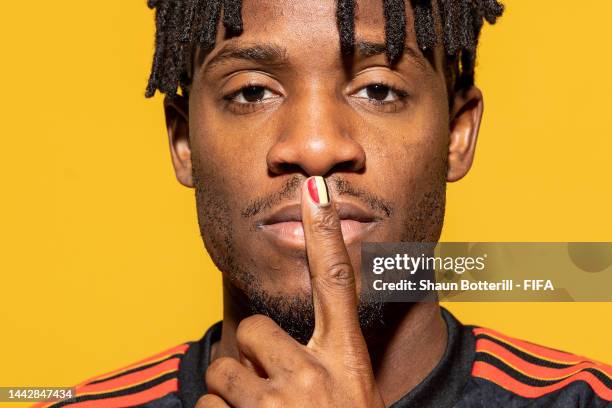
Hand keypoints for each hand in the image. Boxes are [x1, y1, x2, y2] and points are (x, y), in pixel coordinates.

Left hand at [197, 176, 384, 407]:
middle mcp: (312, 376)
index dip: (325, 233)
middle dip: (256, 356)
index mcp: (346, 363)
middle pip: (257, 329)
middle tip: (276, 393)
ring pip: (225, 371)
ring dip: (236, 395)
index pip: (337, 285)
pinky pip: (207, 407)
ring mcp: (277, 403)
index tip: (316, 189)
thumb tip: (298, 351)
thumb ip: (333, 363)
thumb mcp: (354, 391)